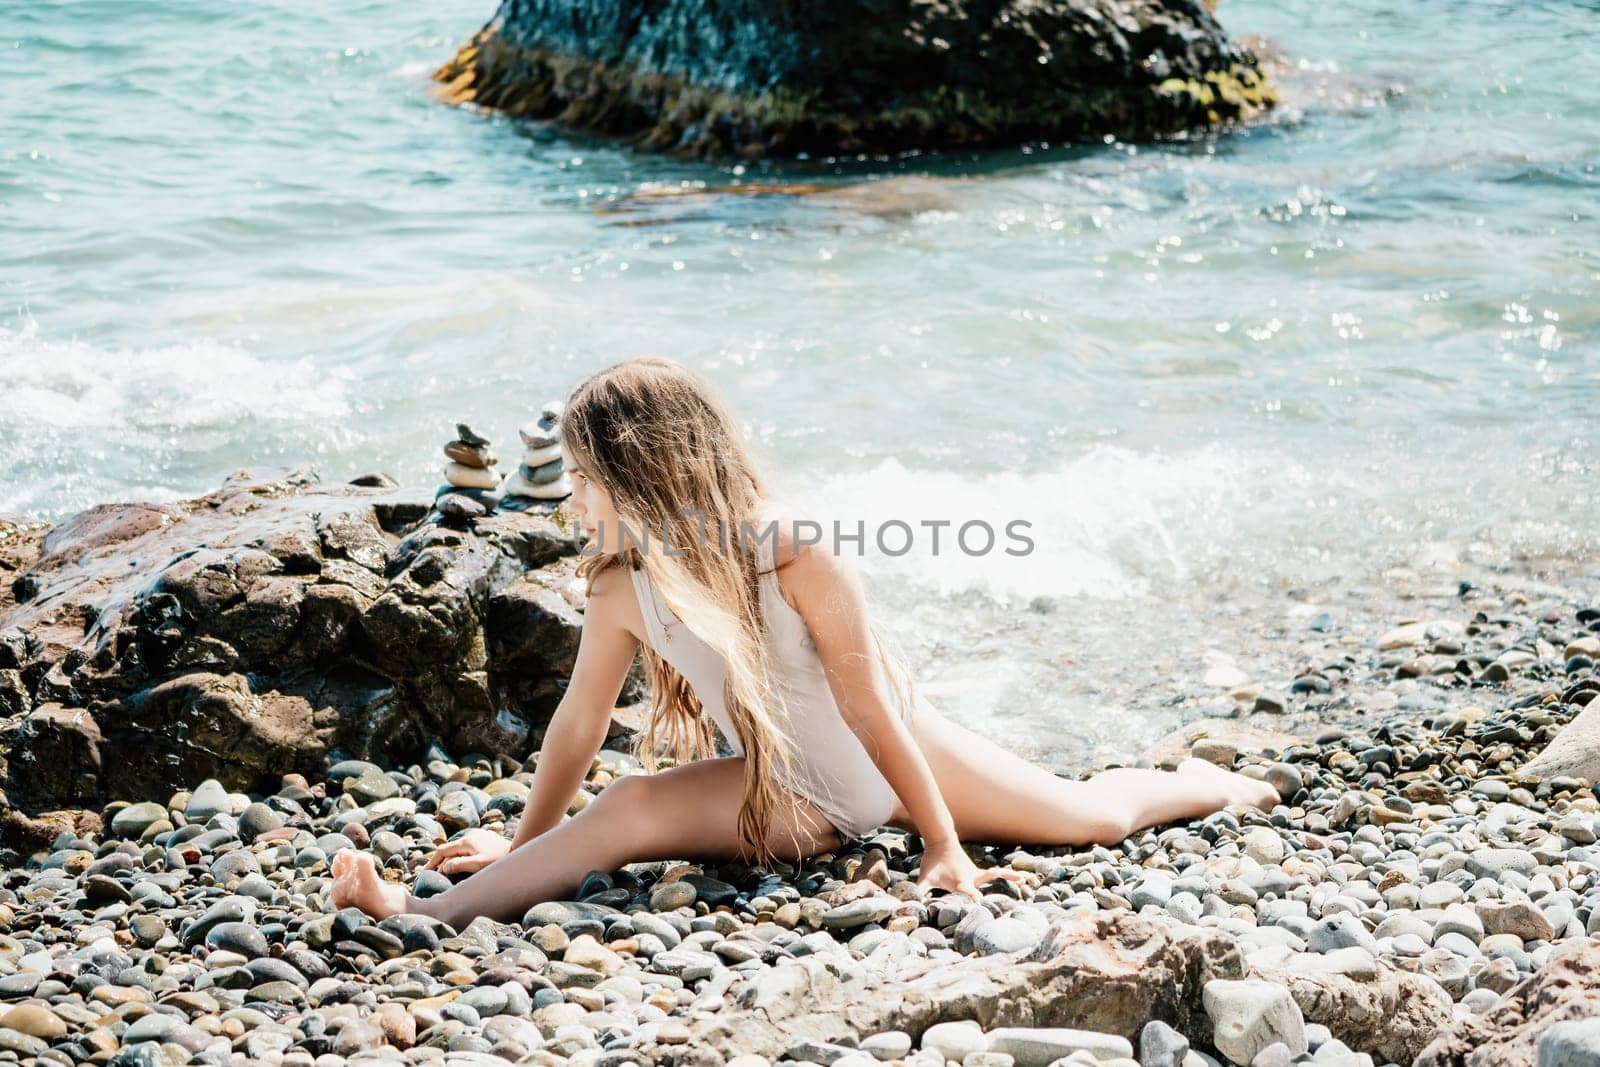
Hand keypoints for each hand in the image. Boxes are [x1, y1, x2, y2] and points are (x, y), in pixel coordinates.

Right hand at [423, 828, 509, 876]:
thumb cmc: (499, 860)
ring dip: (449, 859)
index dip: (431, 863)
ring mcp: (477, 837)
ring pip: (457, 849)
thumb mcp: (478, 865)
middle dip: (439, 862)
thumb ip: (459, 865)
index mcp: (466, 842)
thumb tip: (444, 867)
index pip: (442, 851)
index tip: (424, 873)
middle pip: (448, 849)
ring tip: (444, 872)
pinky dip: (459, 856)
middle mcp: (470, 836)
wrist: (519, 851)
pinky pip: (466, 849)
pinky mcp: (485, 840)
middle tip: (431, 874)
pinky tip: (460, 865)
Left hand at [914, 838, 1033, 900]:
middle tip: (1008, 896)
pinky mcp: (979, 873)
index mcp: (960, 882)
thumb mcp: (924, 878)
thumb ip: (919, 891)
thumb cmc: (932, 862)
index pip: (968, 892)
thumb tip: (911, 905)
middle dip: (996, 886)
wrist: (941, 842)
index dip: (974, 898)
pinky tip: (1022, 879)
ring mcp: (977, 874)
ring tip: (1026, 880)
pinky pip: (998, 874)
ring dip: (1010, 877)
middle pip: (986, 881)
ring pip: (996, 875)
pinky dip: (1009, 875)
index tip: (981, 906)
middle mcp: (972, 878)